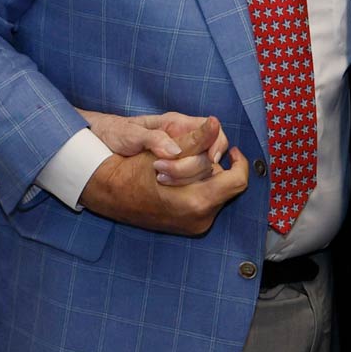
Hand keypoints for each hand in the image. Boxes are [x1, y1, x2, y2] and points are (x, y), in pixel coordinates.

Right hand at [79, 143, 248, 235]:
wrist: (110, 194)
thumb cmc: (135, 170)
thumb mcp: (167, 151)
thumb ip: (195, 139)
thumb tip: (216, 124)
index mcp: (198, 202)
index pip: (237, 181)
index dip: (240, 162)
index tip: (233, 150)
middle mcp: (200, 218)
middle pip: (227, 186)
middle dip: (218, 167)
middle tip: (202, 154)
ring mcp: (195, 225)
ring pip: (216, 194)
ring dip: (209, 177)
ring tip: (187, 166)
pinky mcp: (190, 227)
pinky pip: (207, 203)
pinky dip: (201, 188)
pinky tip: (184, 179)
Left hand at [80, 109, 226, 184]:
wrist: (98, 141)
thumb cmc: (115, 132)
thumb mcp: (130, 133)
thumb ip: (153, 139)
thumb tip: (175, 151)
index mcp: (178, 124)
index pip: (214, 130)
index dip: (218, 144)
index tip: (210, 160)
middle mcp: (182, 139)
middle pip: (210, 153)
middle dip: (199, 166)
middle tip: (168, 173)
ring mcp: (178, 155)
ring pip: (201, 168)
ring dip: (189, 177)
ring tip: (161, 179)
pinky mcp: (171, 169)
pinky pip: (188, 178)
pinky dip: (182, 184)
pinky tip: (165, 186)